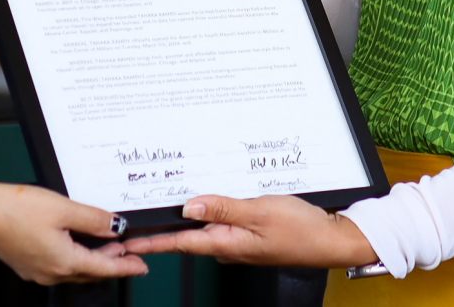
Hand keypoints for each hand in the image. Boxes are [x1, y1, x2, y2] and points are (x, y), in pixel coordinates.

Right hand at [0, 182, 147, 284]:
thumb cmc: (15, 209)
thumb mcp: (63, 208)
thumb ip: (93, 219)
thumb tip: (116, 226)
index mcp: (64, 262)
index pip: (105, 268)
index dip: (126, 266)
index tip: (142, 265)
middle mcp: (51, 272)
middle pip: (90, 272)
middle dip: (112, 262)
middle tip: (128, 250)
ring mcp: (36, 270)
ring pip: (74, 268)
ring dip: (93, 258)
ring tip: (107, 242)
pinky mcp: (26, 263)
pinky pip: (59, 264)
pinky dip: (74, 255)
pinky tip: (76, 239)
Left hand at [125, 195, 378, 268]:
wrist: (331, 240)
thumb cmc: (300, 229)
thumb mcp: (259, 211)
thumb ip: (222, 207)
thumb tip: (188, 206)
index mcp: (225, 243)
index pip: (177, 243)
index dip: (148, 242)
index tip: (123, 245)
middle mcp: (226, 246)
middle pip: (183, 240)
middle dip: (154, 235)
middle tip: (127, 232)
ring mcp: (237, 243)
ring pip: (199, 232)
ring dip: (177, 226)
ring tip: (153, 216)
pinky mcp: (248, 237)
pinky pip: (218, 226)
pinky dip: (202, 219)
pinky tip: (198, 209)